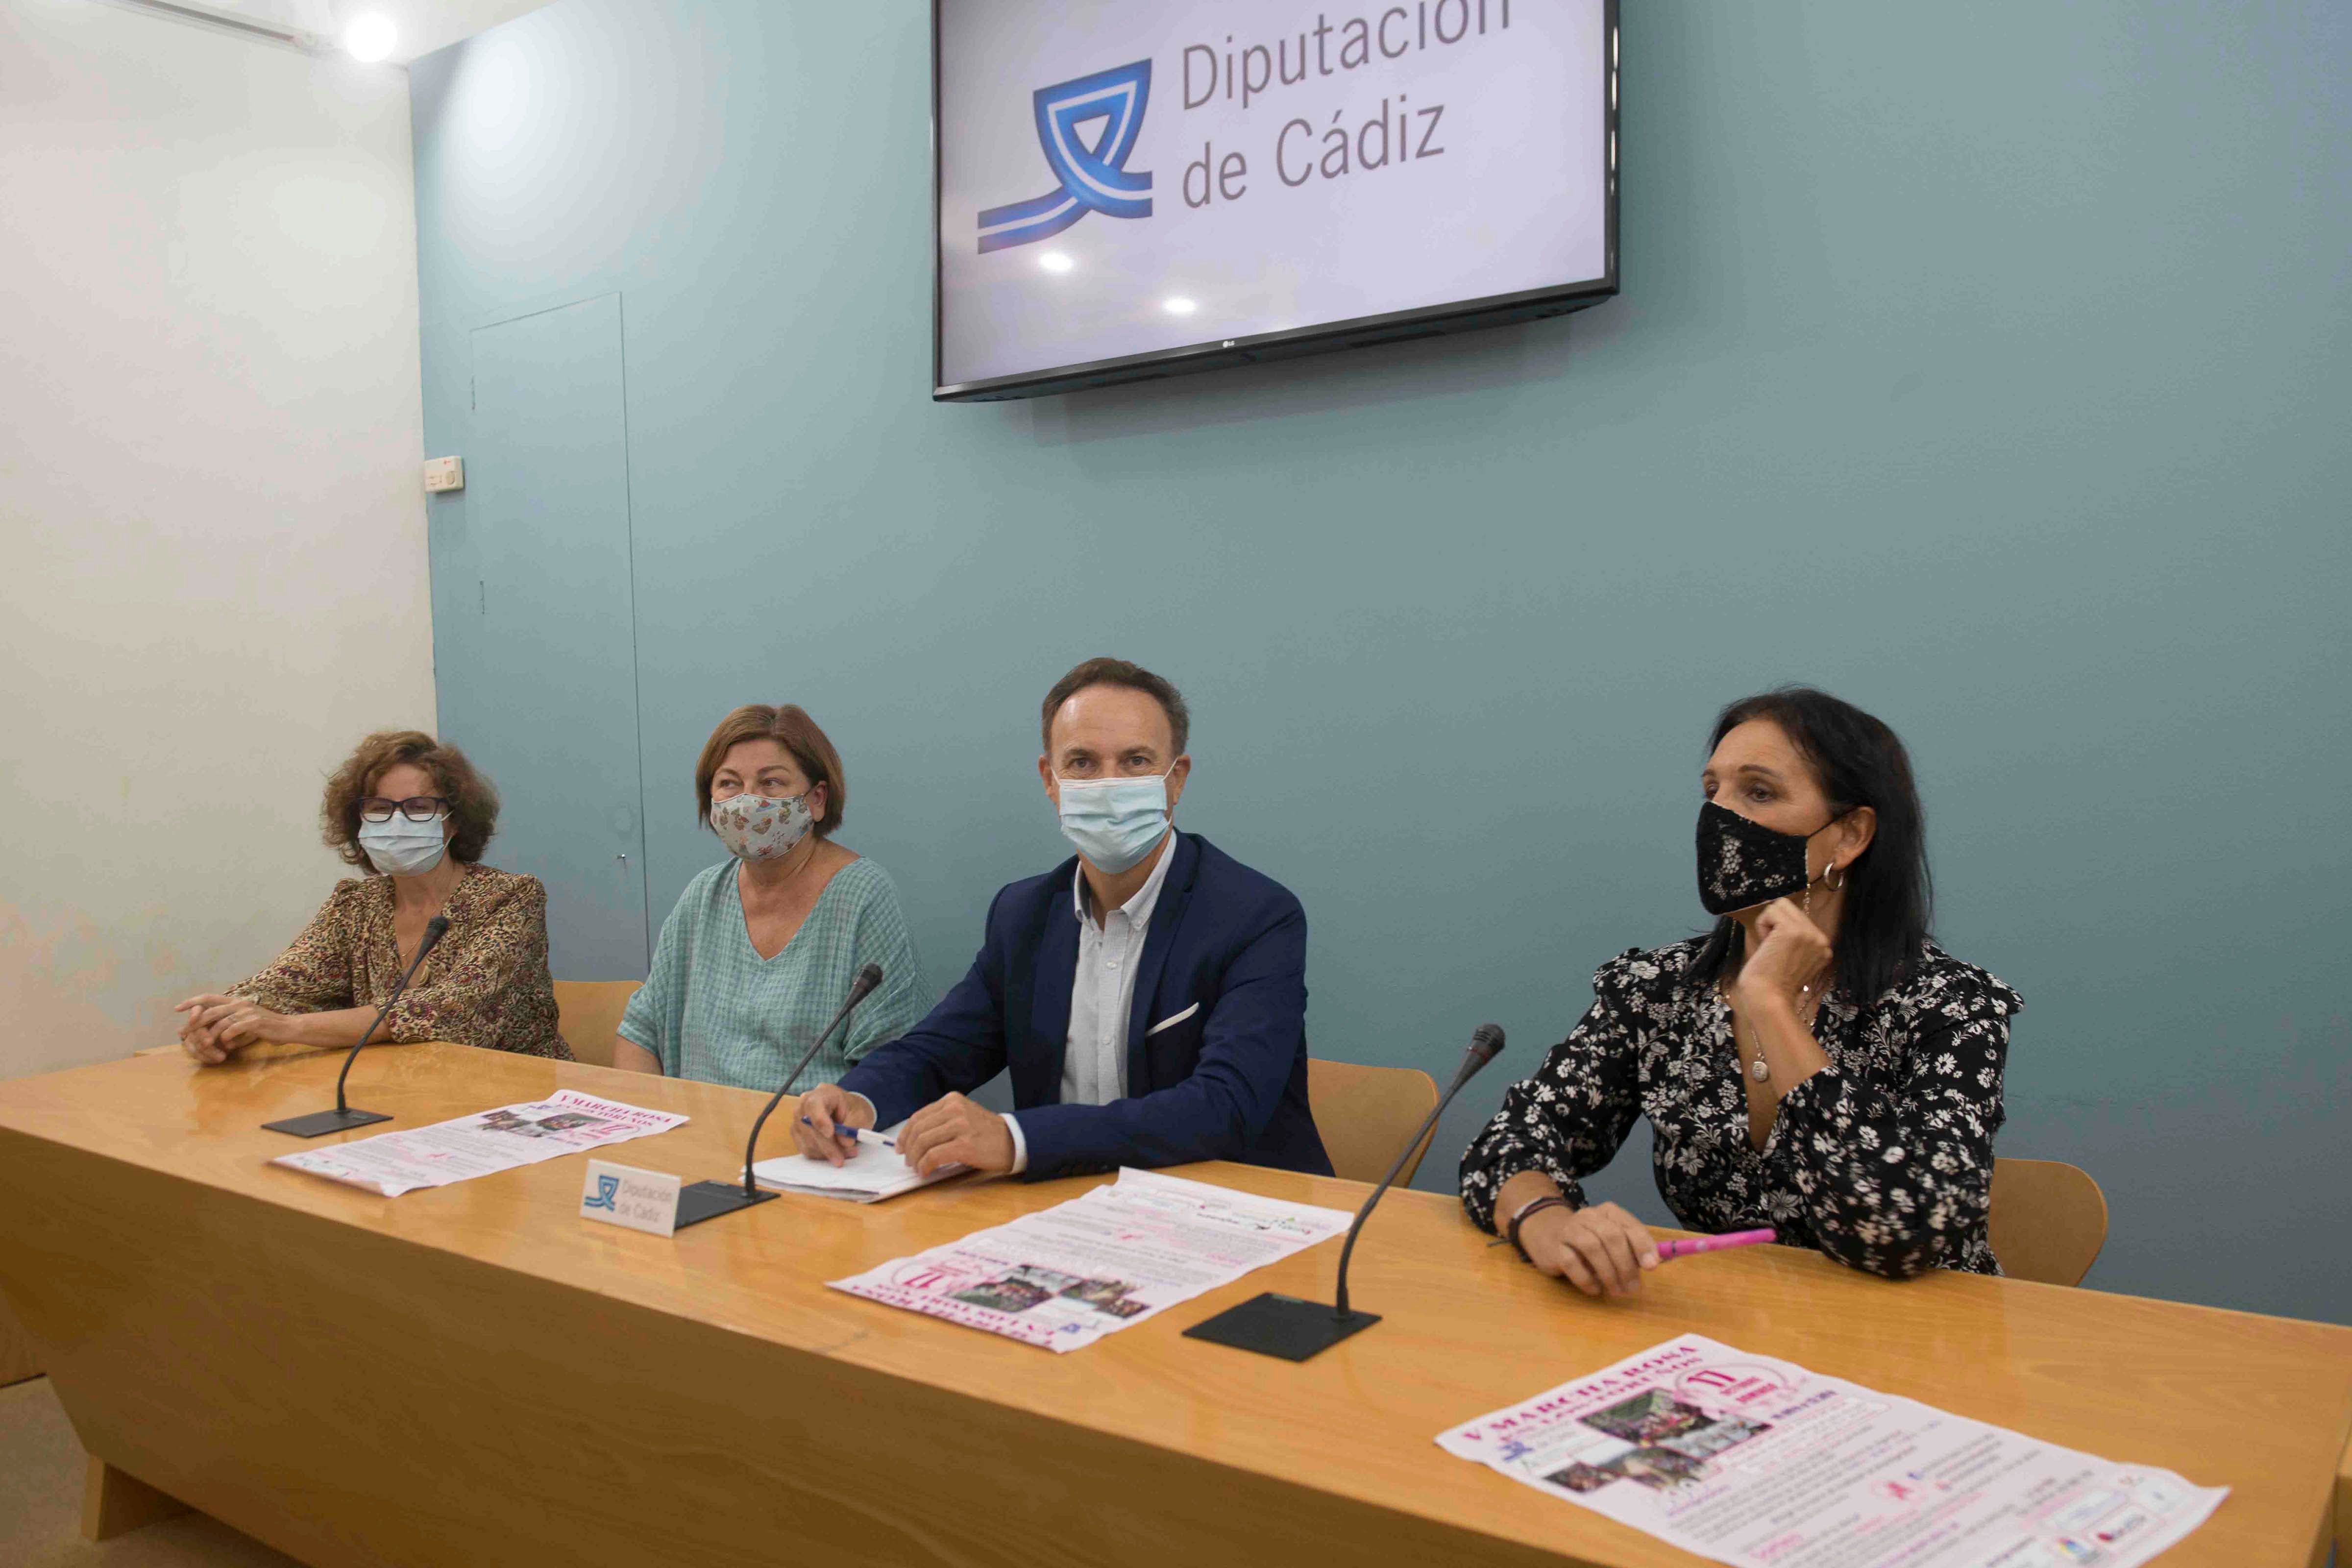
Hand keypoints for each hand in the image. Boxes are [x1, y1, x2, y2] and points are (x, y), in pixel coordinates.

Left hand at [172, 994, 290, 1063]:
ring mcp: (248, 1012)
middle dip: (195, 1022)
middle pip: (211, 1010)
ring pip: (222, 1021)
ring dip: (211, 1034)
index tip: (177, 1008)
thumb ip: (227, 1024)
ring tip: (204, 1044)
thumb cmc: (264, 1027)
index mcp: (235, 1001)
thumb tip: (206, 1033)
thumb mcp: (243, 1022)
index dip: (192, 1002)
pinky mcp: (256, 1021)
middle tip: (184, 1032)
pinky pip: (236, 1028)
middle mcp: (240, 1003)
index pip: (209, 997)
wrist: (288, 1028)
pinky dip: (228, 1037)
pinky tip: (227, 1045)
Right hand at [789, 1084, 873, 1166]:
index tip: (830, 1133)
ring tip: (845, 1154)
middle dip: (826, 1145)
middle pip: (808, 1127)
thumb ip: (854, 1126)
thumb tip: (844, 1142)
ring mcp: (798, 1120)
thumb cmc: (853, 1110)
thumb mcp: (861, 1114)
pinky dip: (820, 1155)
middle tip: (841, 1158)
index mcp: (822, 1093)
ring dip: (825, 1152)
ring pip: (807, 1141)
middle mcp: (804, 1105)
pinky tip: (834, 1154)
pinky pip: (806, 1149)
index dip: (819, 1120)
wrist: (848, 1112)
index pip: (813, 1105)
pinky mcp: (798, 1134)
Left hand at [896, 1092, 1014, 1177]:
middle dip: (908, 1149)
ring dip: (915, 1159)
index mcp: (952, 1100)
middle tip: (908, 1161)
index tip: (900, 1146)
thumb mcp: (963, 1115)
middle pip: (918, 1130)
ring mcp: (960, 1126)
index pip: (918, 1117)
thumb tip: (914, 1138)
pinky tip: (926, 1171)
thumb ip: (941, 1120)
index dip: (904, 1134)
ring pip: (923, 1143)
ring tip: (917, 1168)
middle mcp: (954, 1109)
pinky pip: (934, 1156)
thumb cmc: (986, 1132)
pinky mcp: (964, 1145)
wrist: (1012, 1141)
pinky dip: (925, 1166)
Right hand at [1518, 1201, 1659, 1297]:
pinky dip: (1587, 1279)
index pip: (1630, 1226)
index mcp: (1609, 1212)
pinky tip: (1595, 1289)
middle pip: (1612, 1237)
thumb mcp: (1613, 1239)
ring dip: (1608, 1274)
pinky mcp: (1554, 1248)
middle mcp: (1589, 1216)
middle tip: (1632, 1288)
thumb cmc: (1590, 1240)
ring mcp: (1570, 1230)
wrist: (1547, 1233)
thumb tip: (1653, 1263)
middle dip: (1626, 1265)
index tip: (1652, 1266)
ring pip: (1592, 1248)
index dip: (1643, 1246)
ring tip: (1616, 1292)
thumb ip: (1632, 1249)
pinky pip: (1572, 1263)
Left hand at [1732, 897, 1832, 1013]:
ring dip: (1768, 923)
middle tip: (1772, 949)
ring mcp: (1809, 933)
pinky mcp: (1793, 931)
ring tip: (1770, 946)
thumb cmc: (1772, 984)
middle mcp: (1822, 939)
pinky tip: (1766, 945)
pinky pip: (1771, 910)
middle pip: (1791, 908)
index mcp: (1823, 948)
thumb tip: (1778, 917)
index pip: (1799, 919)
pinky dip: (1762, 925)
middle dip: (1775, 924)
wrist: (1768, 1000)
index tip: (1779, 954)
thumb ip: (1794, 942)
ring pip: (1781, 905)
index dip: (1781, 931)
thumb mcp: (1792, 959)